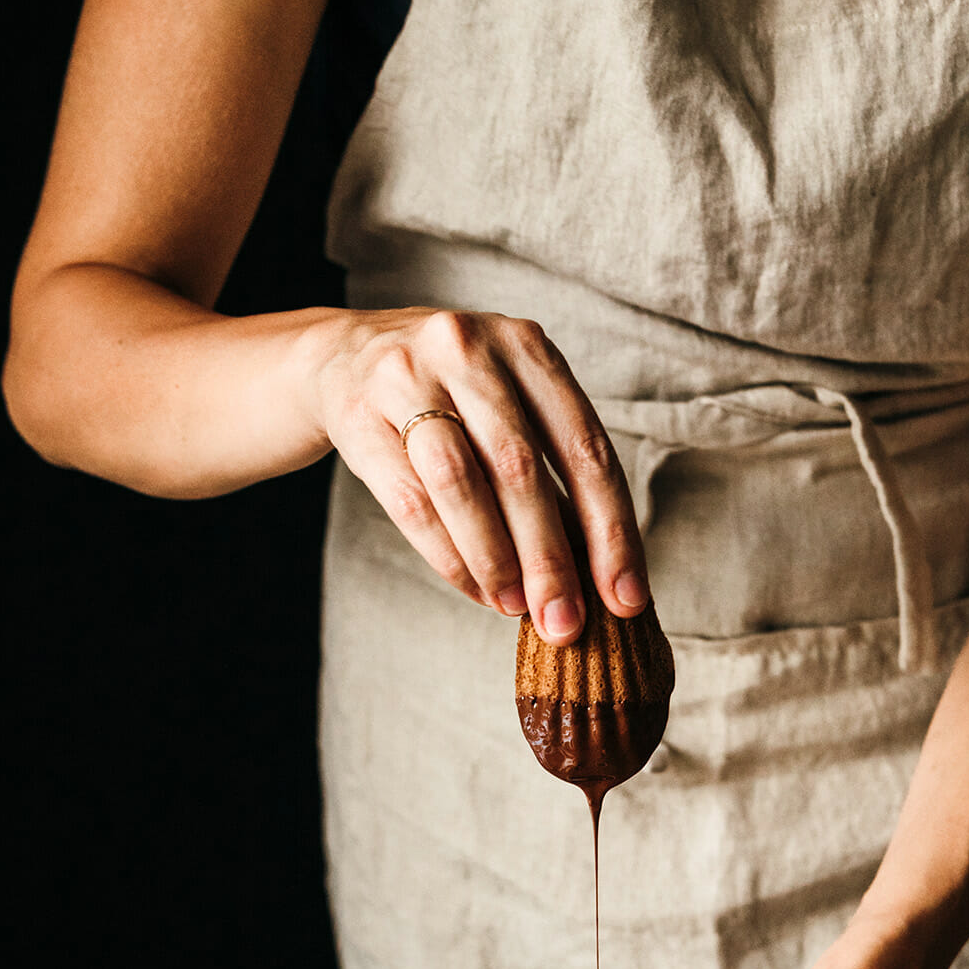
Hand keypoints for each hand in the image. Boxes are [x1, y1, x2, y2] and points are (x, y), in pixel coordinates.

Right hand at [316, 307, 648, 640]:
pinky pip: (411, 502)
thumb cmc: (450, 394)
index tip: (625, 596)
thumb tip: (597, 572)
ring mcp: (407, 376)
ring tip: (516, 609)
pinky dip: (449, 557)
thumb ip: (551, 468)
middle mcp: (468, 349)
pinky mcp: (358, 414)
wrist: (343, 355)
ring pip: (461, 485)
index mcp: (526, 346)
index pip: (585, 448)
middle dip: (550, 559)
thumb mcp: (507, 401)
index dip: (611, 530)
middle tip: (565, 622)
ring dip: (496, 561)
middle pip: (520, 469)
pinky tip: (476, 589)